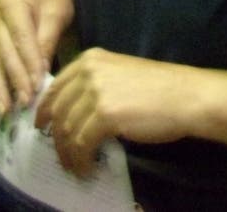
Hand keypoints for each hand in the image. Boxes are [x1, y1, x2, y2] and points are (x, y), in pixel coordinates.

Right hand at [0, 0, 73, 114]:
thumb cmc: (56, 0)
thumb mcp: (57, 15)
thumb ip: (47, 41)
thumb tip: (40, 72)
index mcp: (11, 5)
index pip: (21, 39)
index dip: (29, 63)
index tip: (38, 85)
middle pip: (4, 53)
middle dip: (15, 80)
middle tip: (25, 102)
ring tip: (3, 111)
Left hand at [36, 49, 193, 176]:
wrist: (185, 96)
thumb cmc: (158, 88)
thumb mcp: (119, 74)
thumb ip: (93, 85)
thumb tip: (72, 112)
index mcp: (90, 59)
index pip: (56, 86)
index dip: (45, 110)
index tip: (41, 127)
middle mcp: (88, 71)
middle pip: (58, 109)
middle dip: (55, 138)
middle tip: (60, 156)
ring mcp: (95, 91)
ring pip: (67, 129)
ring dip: (68, 154)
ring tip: (75, 168)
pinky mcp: (105, 114)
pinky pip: (82, 143)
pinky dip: (81, 160)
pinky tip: (87, 168)